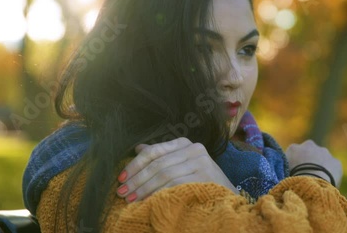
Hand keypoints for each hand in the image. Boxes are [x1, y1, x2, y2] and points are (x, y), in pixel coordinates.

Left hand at [116, 137, 237, 202]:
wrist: (226, 196)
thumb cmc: (199, 180)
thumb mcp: (180, 165)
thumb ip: (161, 156)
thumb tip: (138, 148)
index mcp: (184, 143)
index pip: (154, 151)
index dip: (134, 164)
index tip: (120, 178)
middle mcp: (193, 148)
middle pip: (157, 164)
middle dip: (136, 179)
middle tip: (122, 192)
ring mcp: (200, 161)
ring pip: (164, 174)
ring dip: (144, 189)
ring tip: (131, 200)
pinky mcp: (204, 176)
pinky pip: (175, 185)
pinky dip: (158, 193)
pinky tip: (148, 202)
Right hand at [285, 139, 342, 187]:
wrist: (311, 184)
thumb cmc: (293, 179)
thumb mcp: (283, 171)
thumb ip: (286, 165)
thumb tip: (286, 167)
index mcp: (293, 148)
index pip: (294, 153)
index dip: (295, 162)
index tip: (295, 172)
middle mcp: (309, 145)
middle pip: (309, 152)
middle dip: (309, 160)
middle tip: (307, 175)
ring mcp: (324, 152)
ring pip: (323, 158)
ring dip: (321, 166)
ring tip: (317, 180)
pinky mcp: (336, 162)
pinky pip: (334, 167)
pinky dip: (332, 173)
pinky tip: (327, 183)